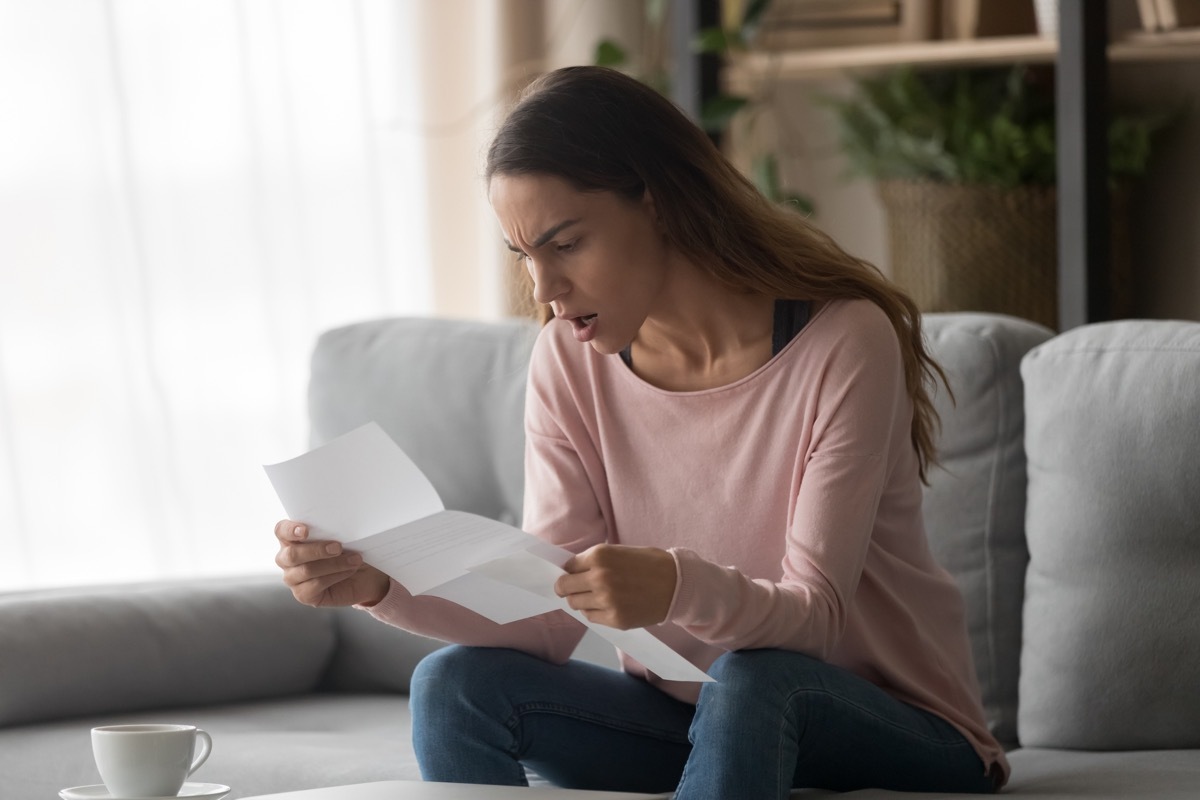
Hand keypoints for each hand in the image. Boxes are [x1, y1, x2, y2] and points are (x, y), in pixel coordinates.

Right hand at [274, 520, 390, 608]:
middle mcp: (287, 559)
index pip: (281, 531)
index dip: (290, 530)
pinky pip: (315, 585)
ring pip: (306, 571)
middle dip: (316, 550)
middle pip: (291, 555)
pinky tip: (349, 571)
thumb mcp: (342, 536)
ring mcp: (293, 578)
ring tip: (354, 560)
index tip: (306, 531)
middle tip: (338, 547)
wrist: (363, 574)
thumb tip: (338, 527)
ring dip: (333, 564)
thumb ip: (331, 531)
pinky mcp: (303, 594)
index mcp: (291, 539)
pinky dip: (335, 576)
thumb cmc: (348, 550)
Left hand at [554, 544, 675, 629]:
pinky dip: (595, 612)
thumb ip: (594, 561)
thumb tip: (568, 572)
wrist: (677, 583)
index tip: (576, 574)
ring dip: (583, 600)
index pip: (567, 567)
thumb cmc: (648, 564)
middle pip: (565, 587)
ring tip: (599, 596)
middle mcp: (599, 578)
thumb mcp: (618, 551)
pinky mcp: (615, 619)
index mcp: (599, 556)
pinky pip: (591, 617)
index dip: (571, 571)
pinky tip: (610, 605)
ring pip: (575, 604)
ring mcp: (607, 600)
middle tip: (578, 588)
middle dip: (568, 587)